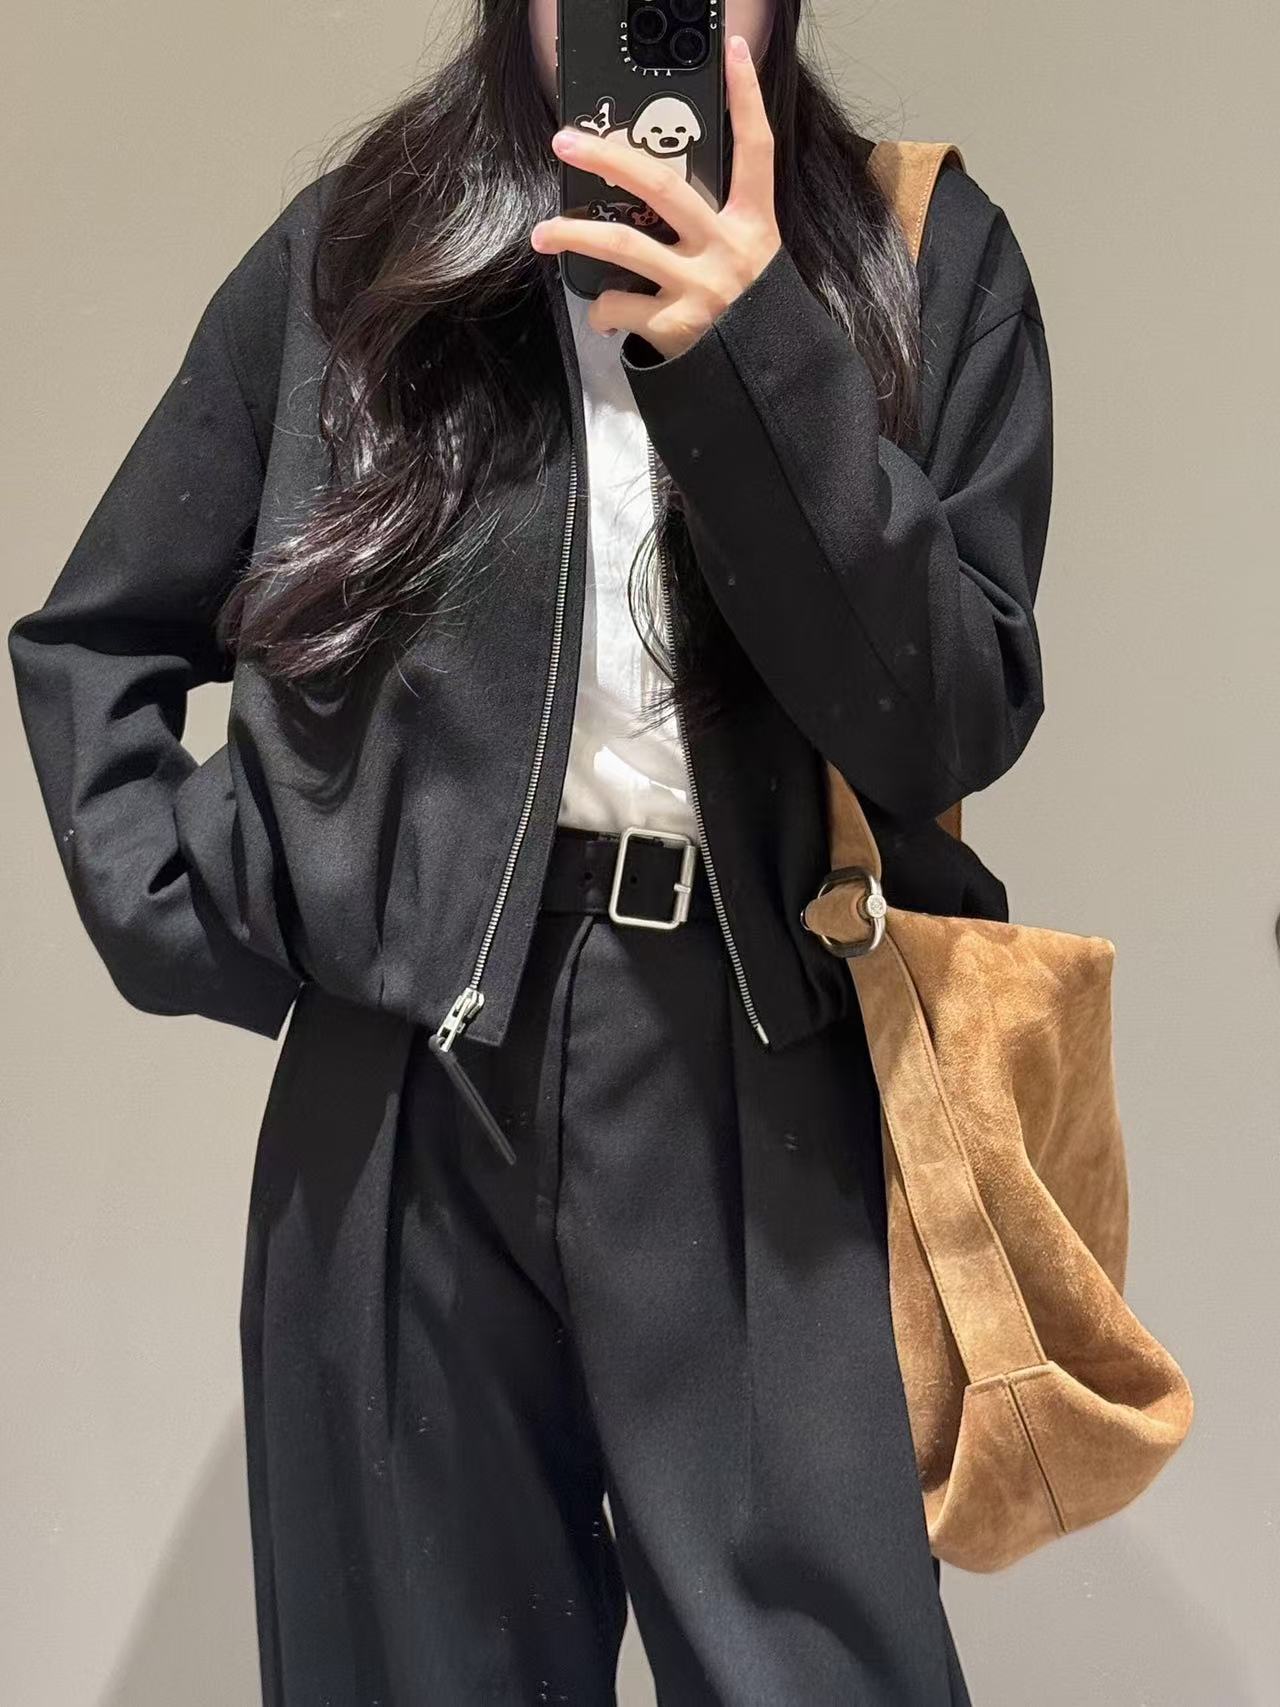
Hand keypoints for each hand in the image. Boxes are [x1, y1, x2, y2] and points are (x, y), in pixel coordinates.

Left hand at [530, 34, 782, 360]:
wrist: (761, 383)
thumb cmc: (748, 318)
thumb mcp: (751, 262)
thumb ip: (716, 226)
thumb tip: (652, 199)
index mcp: (754, 225)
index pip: (756, 150)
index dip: (746, 99)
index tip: (729, 53)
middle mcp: (728, 250)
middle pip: (662, 188)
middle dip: (609, 159)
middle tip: (568, 142)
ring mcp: (701, 289)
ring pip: (622, 246)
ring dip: (573, 235)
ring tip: (542, 234)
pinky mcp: (675, 328)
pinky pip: (620, 306)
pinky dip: (603, 311)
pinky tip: (605, 315)